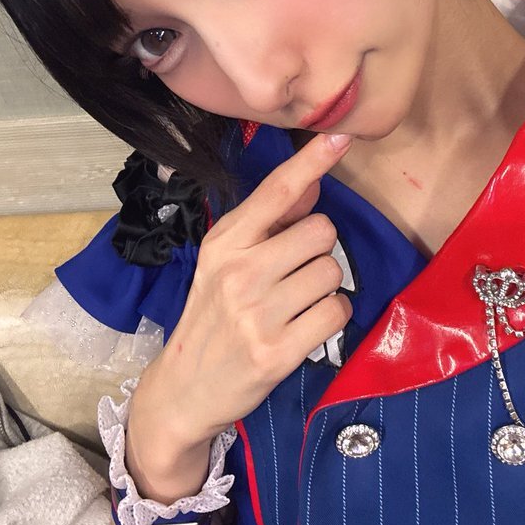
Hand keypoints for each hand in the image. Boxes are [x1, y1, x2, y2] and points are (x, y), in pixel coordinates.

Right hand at [132, 132, 352, 457]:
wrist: (184, 389)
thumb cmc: (212, 317)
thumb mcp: (226, 262)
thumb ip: (270, 222)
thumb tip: (312, 181)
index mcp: (224, 242)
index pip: (276, 191)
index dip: (312, 160)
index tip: (340, 136)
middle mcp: (239, 272)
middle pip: (321, 231)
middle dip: (318, 251)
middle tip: (294, 275)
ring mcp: (257, 313)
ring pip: (332, 273)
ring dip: (325, 288)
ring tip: (295, 305)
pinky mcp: (277, 352)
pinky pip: (336, 312)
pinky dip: (330, 317)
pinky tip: (305, 327)